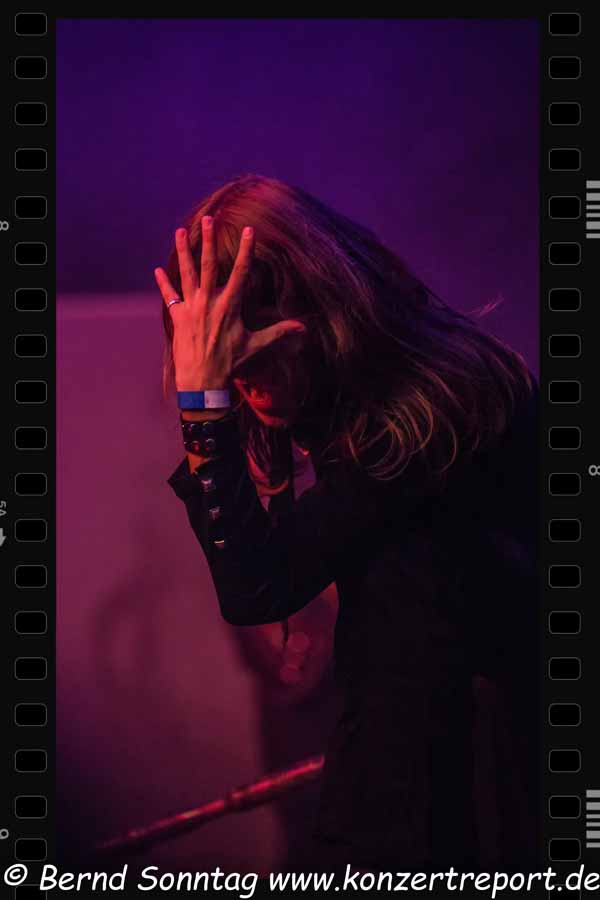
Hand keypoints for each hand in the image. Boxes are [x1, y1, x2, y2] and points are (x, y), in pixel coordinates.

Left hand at [154, 218, 305, 390]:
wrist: (203, 381)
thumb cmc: (230, 363)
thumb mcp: (256, 346)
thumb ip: (278, 333)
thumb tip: (302, 328)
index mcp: (229, 305)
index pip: (240, 272)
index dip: (245, 251)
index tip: (249, 231)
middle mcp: (209, 301)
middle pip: (208, 264)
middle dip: (208, 240)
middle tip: (208, 219)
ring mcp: (191, 308)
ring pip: (186, 274)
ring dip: (183, 252)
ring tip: (179, 231)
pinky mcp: (178, 318)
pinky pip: (170, 297)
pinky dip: (163, 284)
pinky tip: (157, 270)